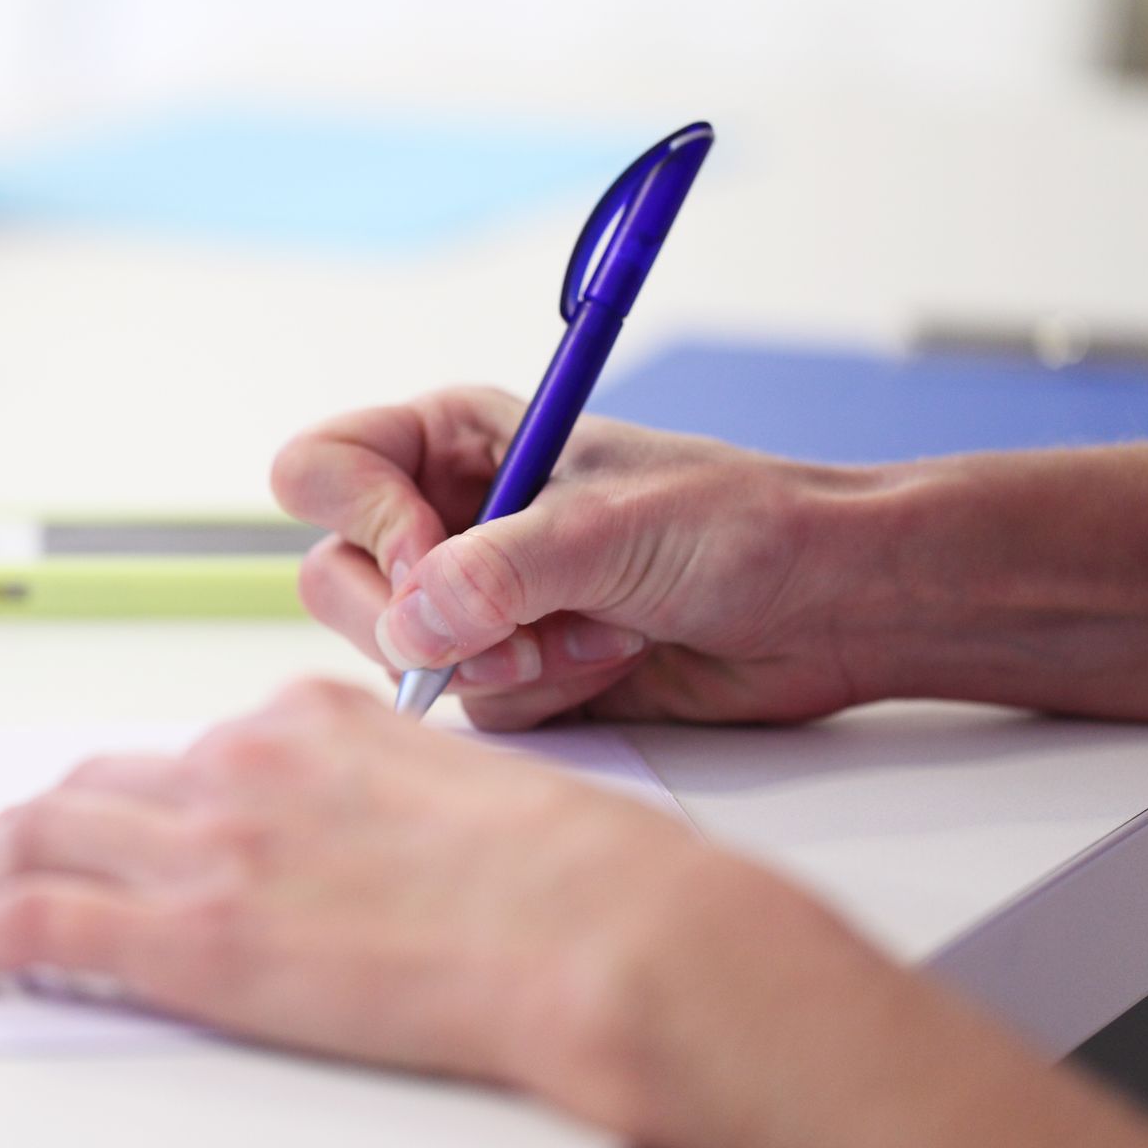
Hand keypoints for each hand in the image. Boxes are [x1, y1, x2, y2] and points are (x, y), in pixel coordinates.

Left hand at [0, 679, 838, 1133]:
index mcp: (310, 720)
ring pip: (43, 838)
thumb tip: (358, 828)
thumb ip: (381, 790)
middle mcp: (241, 764)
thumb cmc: (569, 870)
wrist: (593, 930)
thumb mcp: (463, 785)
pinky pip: (37, 923)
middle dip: (36, 816)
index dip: (135, 792)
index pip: (188, 750)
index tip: (114, 813)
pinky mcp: (185, 935)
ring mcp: (206, 845)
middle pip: (95, 785)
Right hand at [270, 386, 893, 727]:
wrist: (825, 604)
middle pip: (339, 579)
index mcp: (453, 441)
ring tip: (601, 633)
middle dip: (425, 623)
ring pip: (401, 658)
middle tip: (512, 637)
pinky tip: (614, 659)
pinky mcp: (511, 669)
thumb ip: (499, 573)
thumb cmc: (736, 524)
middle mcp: (447, 517)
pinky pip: (468, 707)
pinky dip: (544, 695)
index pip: (323, 471)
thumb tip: (414, 627)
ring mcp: (476, 600)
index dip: (364, 524)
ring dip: (507, 663)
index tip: (434, 564)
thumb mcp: (609, 528)